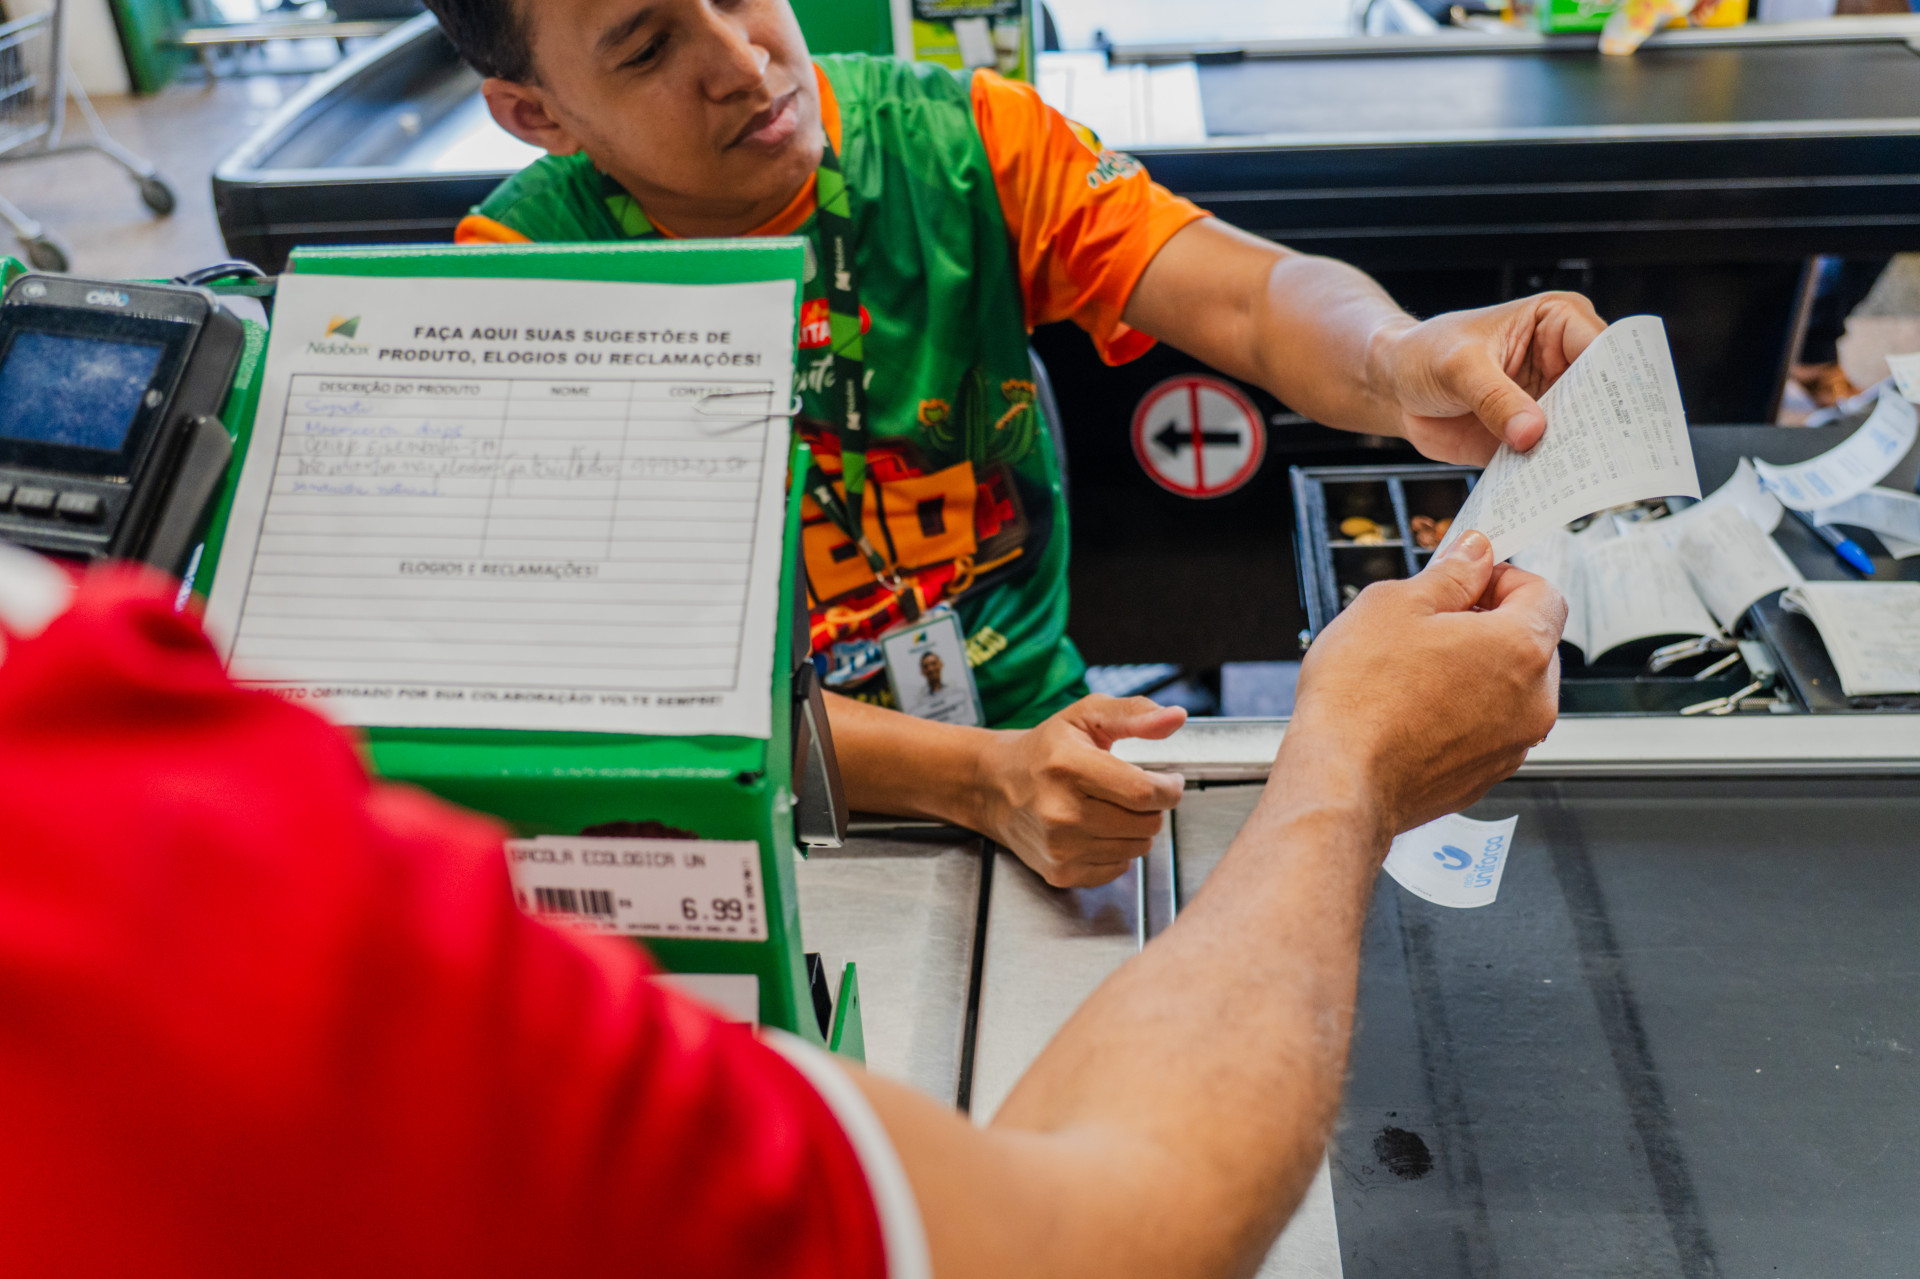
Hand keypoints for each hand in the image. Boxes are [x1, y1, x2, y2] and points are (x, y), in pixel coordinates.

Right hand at [973, 696, 1187, 888]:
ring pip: (1138, 847)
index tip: (1169, 780)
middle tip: (1134, 791)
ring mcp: (1059, 846)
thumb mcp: (1085, 717)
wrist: (993, 786)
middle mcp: (1060, 811)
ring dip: (1136, 828)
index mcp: (1068, 766)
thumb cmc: (1044, 750)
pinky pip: (1118, 868)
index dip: (1169, 787)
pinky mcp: (1060, 871)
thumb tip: (1176, 717)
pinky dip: (1118, 850)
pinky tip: (1098, 829)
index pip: (1144, 792)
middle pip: (1147, 823)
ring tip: (1112, 808)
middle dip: (1153, 806)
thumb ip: (1134, 714)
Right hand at [1285, 530, 1565, 838]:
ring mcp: (1512, 745)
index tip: (1468, 579)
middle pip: (1532, 642)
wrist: (1340, 780)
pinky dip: (1462, 713)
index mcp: (1521, 647)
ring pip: (1509, 689)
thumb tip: (1474, 555)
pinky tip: (1411, 709)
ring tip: (1414, 671)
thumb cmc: (1361, 697)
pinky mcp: (1484, 776)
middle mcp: (1532, 701)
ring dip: (1476, 671)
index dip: (1503, 577)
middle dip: (1489, 625)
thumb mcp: (1395, 605)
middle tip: (1433, 622)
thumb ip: (1450, 575)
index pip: (1544, 592)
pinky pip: (1487, 729)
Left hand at [1372, 291, 1605, 465]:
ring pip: (1583, 432)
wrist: (1394, 386)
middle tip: (1613, 458)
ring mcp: (1551, 402)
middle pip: (1603, 396)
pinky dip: (1552, 477)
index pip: (1603, 350)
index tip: (1618, 415)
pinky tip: (1555, 494)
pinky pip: (1550, 459)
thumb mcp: (1457, 367)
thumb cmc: (1424, 354)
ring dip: (1583, 457)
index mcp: (1558, 321)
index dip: (1615, 382)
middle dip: (1606, 427)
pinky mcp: (1532, 438)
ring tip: (1590, 483)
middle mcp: (1564, 361)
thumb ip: (1494, 398)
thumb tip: (1531, 433)